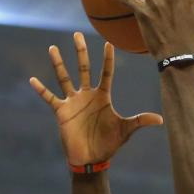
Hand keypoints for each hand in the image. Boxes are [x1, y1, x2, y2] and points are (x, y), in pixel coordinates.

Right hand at [29, 33, 161, 165]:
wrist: (92, 159)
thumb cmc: (109, 144)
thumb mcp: (125, 130)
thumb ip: (140, 121)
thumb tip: (160, 120)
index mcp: (102, 97)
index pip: (105, 73)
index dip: (107, 59)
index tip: (108, 42)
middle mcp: (87, 95)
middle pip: (84, 68)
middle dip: (81, 52)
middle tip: (77, 34)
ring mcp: (73, 102)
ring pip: (65, 78)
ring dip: (58, 63)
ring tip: (53, 47)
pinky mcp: (62, 112)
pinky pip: (50, 98)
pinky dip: (41, 90)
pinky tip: (32, 79)